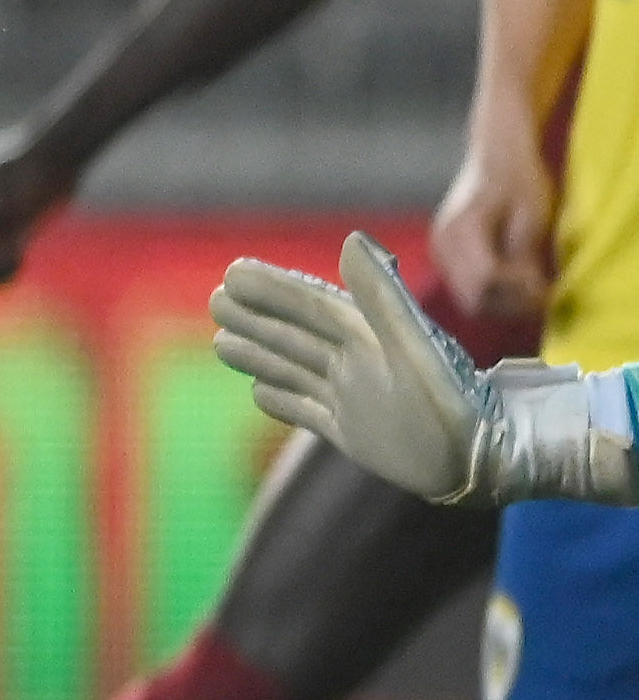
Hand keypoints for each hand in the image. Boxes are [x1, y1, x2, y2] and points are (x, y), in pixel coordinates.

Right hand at [213, 233, 500, 502]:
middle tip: (217, 299)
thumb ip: (381, 295)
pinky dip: (281, 400)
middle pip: (293, 334)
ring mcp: (353, 398)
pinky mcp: (354, 432)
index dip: (272, 287)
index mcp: (367, 335)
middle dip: (255, 317)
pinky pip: (307, 410)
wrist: (482, 459)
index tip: (234, 272)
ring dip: (257, 354)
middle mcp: (356, 363)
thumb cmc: (452, 401)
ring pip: (292, 369)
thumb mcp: (413, 344)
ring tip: (221, 343)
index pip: (309, 304)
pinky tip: (259, 393)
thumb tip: (352, 240)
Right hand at [432, 139, 558, 335]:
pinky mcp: (445, 255)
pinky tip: (515, 279)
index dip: (520, 291)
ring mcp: (440, 251)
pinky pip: (466, 287)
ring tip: (532, 288)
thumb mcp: (532, 217)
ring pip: (468, 298)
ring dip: (502, 301)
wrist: (496, 156)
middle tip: (543, 295)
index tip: (548, 289)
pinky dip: (492, 291)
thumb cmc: (519, 179)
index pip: (486, 280)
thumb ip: (525, 258)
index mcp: (463, 230)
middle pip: (473, 298)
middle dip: (511, 304)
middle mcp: (443, 244)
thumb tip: (531, 293)